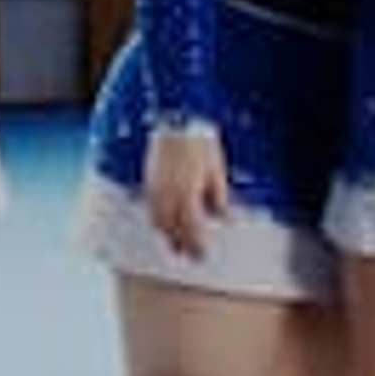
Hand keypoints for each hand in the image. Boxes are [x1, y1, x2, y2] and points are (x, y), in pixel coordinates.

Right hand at [143, 122, 229, 261]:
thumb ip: (218, 199)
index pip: (191, 228)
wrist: (177, 118)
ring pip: (157, 217)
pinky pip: (150, 205)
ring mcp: (155, 185)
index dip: (196, 245)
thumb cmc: (200, 144)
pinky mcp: (149, 177)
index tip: (201, 256)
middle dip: (178, 243)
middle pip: (171, 227)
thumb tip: (225, 220)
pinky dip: (156, 217)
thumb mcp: (216, 172)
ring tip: (173, 242)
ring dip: (165, 232)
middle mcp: (168, 192)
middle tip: (187, 256)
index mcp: (187, 193)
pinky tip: (162, 220)